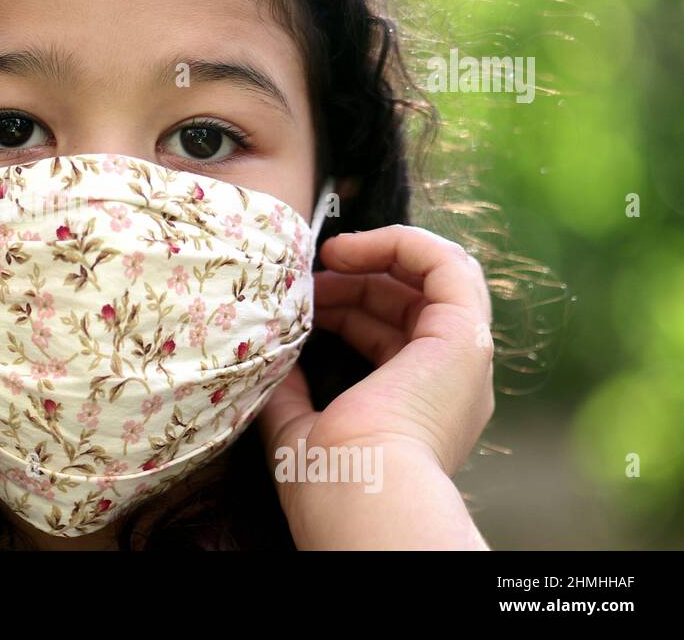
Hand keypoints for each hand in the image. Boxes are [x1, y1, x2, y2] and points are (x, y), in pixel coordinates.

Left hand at [259, 224, 494, 481]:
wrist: (361, 492)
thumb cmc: (328, 478)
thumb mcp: (295, 428)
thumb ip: (288, 392)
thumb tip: (270, 358)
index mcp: (416, 408)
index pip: (389, 336)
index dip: (345, 307)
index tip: (302, 300)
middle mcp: (447, 382)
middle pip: (409, 303)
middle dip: (355, 281)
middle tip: (307, 278)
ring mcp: (463, 359)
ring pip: (437, 277)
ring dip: (380, 254)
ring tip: (329, 255)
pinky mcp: (465, 337)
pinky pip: (449, 265)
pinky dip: (403, 243)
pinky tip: (353, 249)